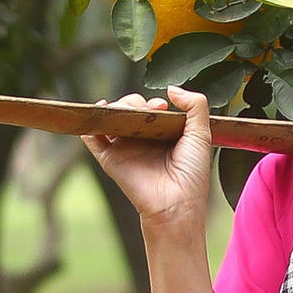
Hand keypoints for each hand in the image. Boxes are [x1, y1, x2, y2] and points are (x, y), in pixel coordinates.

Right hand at [89, 87, 215, 236]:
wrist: (177, 203)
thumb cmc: (192, 175)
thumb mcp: (201, 135)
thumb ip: (195, 106)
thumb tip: (171, 89)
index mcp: (162, 133)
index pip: (151, 108)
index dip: (153, 102)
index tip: (161, 106)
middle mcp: (142, 139)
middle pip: (129, 108)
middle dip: (134, 101)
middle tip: (146, 111)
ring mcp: (124, 148)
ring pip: (112, 117)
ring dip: (116, 107)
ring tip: (126, 111)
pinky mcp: (109, 159)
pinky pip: (93, 138)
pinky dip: (90, 124)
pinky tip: (98, 113)